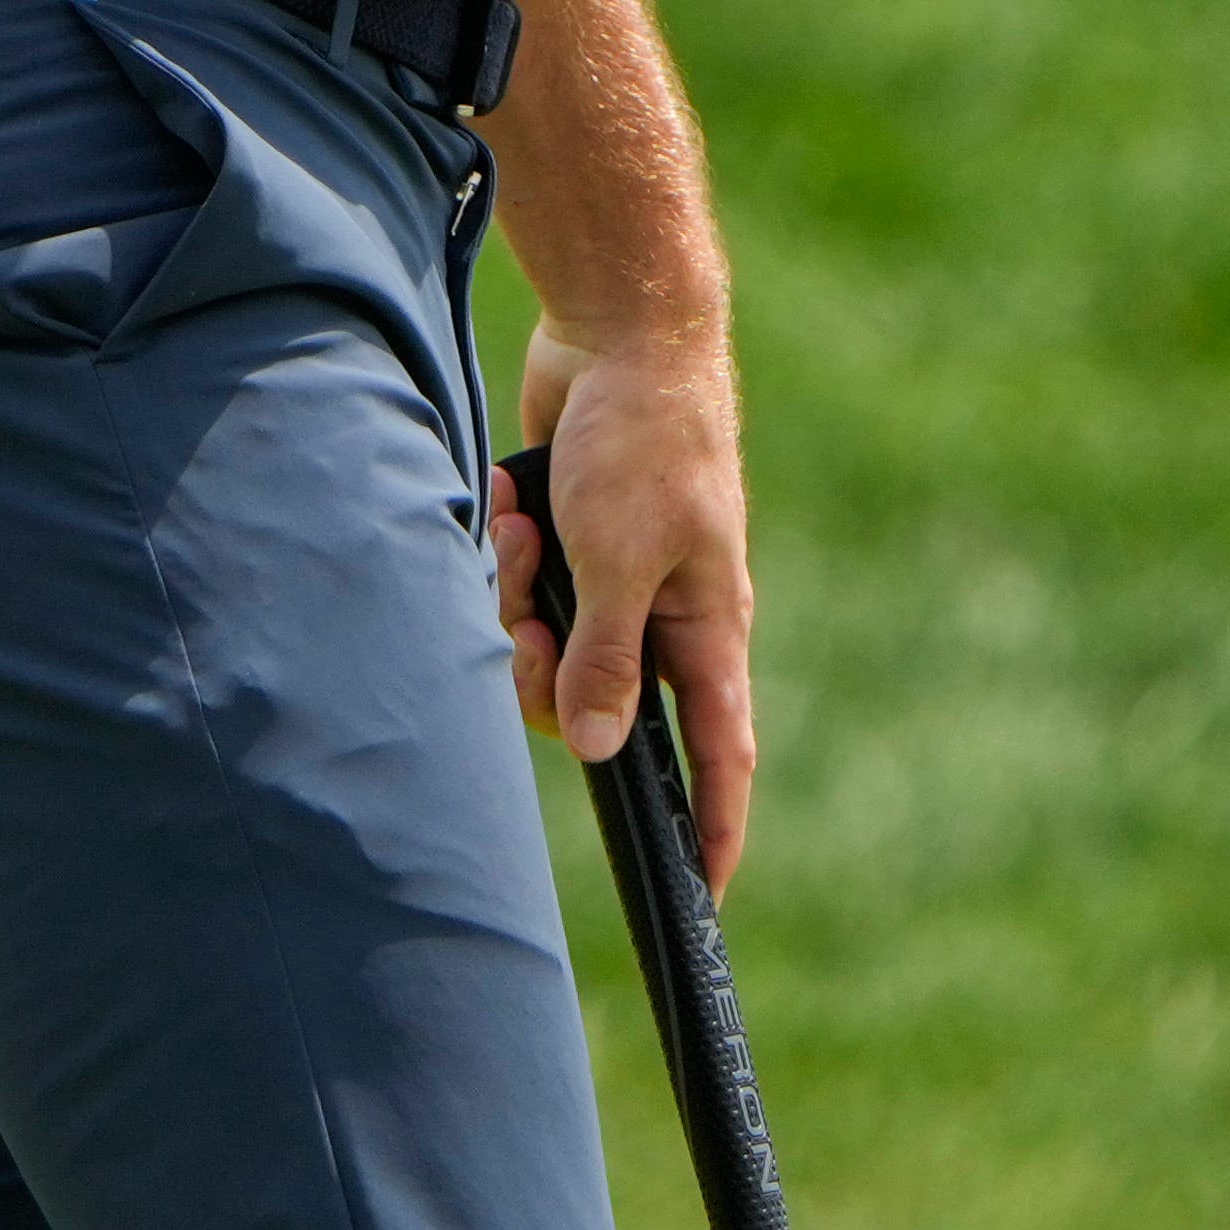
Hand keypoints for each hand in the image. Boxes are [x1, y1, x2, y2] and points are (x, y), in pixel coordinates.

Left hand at [496, 323, 760, 881]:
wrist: (620, 330)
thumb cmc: (645, 438)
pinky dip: (508, 554)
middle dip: (545, 675)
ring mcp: (618, 578)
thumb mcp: (624, 555)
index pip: (721, 757)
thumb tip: (596, 750)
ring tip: (521, 530)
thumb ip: (609, 656)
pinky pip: (524, 590)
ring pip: (549, 648)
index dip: (715, 829)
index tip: (705, 899)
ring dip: (517, 599)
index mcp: (706, 629)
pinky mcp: (573, 542)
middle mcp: (666, 615)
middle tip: (529, 625)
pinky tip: (509, 501)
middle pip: (598, 707)